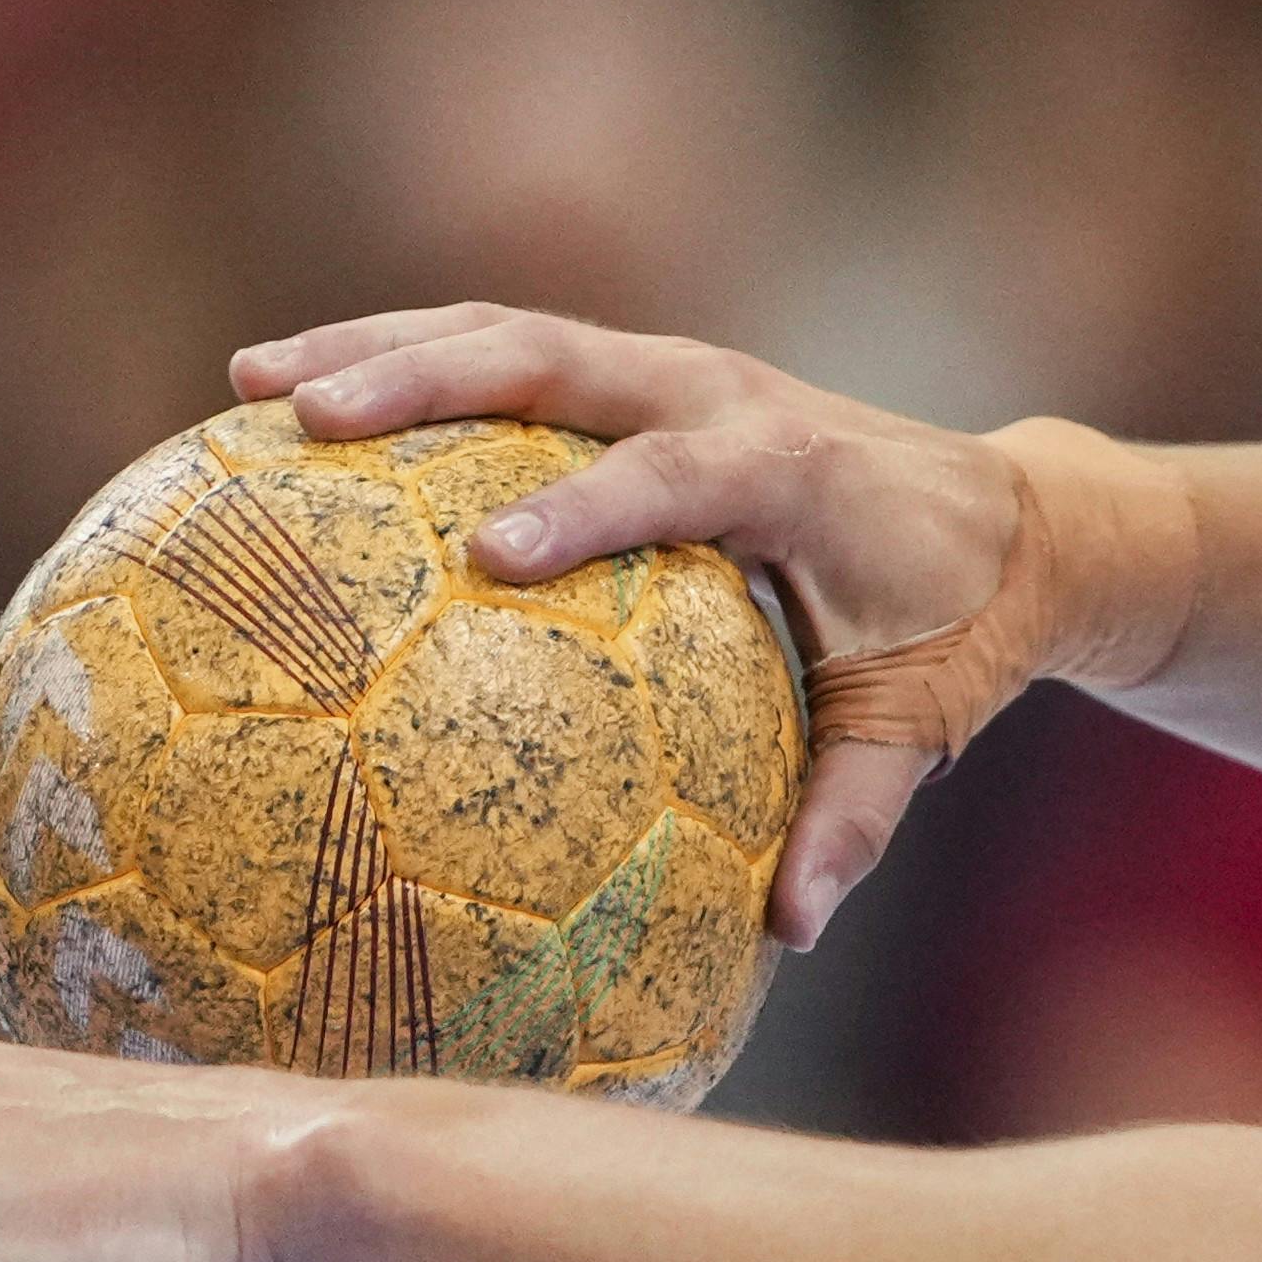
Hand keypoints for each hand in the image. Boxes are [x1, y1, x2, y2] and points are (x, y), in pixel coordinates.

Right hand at [228, 306, 1174, 945]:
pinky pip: (512, 357)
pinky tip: (293, 405)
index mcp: (794, 471)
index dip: (588, 509)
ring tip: (248, 383)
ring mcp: (675, 369)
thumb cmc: (953, 629)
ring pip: (513, 335)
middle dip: (428, 377)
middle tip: (304, 416)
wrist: (1012, 515)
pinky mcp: (642, 374)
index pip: (677, 477)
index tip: (486, 558)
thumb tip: (788, 927)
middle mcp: (724, 393)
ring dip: (383, 347)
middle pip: (557, 358)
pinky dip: (408, 363)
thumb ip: (855, 814)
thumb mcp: (920, 723)